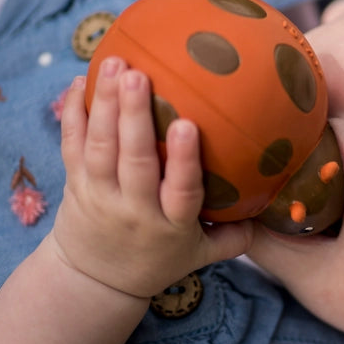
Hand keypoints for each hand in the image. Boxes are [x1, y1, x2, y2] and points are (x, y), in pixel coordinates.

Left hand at [51, 57, 252, 297]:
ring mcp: (99, 194)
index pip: (180, 190)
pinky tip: (81, 78)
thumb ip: (236, 236)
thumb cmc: (158, 261)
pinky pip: (71, 143)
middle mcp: (134, 208)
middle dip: (135, 116)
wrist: (94, 281)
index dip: (183, 159)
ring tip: (114, 63)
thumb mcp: (201, 257)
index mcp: (171, 225)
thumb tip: (272, 206)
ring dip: (105, 103)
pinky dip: (73, 111)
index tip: (188, 125)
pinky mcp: (74, 183)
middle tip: (138, 75)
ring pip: (100, 147)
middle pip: (133, 160)